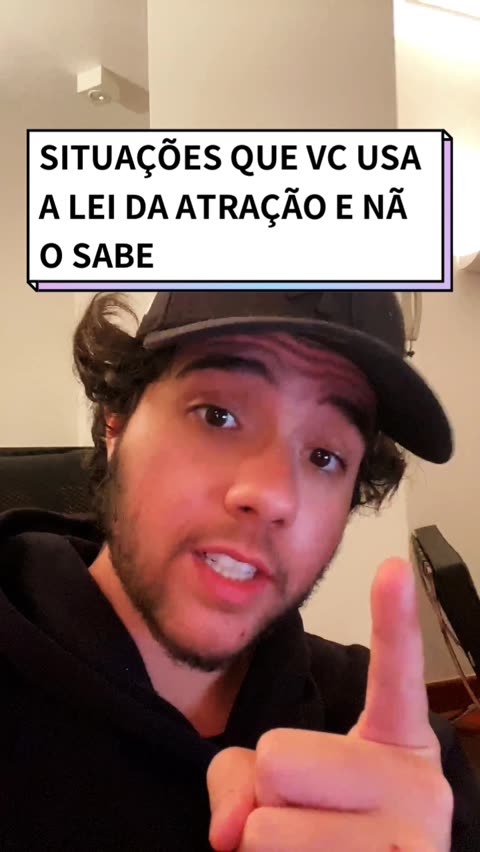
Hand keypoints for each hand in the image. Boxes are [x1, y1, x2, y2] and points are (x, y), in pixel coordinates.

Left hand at [206, 558, 453, 850]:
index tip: (392, 567)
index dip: (393, 618)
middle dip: (268, 790)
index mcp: (399, 740)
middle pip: (279, 757)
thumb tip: (230, 832)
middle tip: (306, 815)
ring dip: (267, 842)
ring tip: (310, 850)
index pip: (395, 671)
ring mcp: (412, 842)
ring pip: (266, 825)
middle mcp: (420, 786)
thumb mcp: (283, 782)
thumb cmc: (322, 826)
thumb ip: (241, 776)